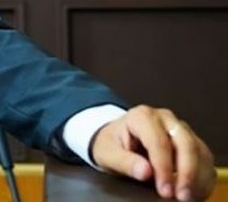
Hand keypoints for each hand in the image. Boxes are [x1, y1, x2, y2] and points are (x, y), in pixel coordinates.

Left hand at [91, 105, 214, 200]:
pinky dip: (202, 176)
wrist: (116, 139)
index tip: (164, 190)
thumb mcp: (107, 153)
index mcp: (141, 116)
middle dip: (186, 172)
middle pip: (184, 143)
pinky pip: (203, 156)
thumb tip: (145, 172)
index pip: (158, 142)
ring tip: (188, 196)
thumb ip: (124, 162)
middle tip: (180, 196)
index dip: (164, 168)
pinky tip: (193, 191)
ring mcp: (179, 127)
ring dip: (197, 176)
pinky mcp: (189, 140)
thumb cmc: (111, 144)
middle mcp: (164, 118)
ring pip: (198, 149)